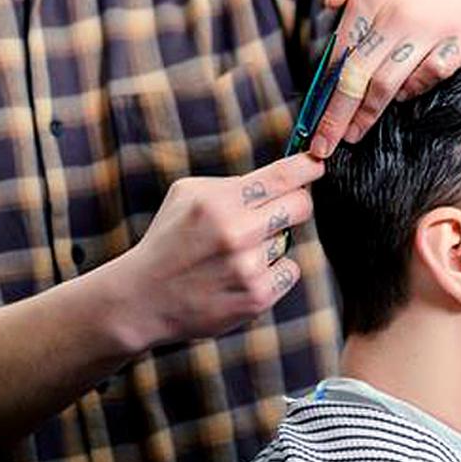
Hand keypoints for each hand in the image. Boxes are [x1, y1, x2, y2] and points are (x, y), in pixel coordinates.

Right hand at [116, 153, 324, 346]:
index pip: (282, 176)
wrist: (143, 298)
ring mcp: (248, 268)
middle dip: (296, 203)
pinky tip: (245, 274)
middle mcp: (236, 233)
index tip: (317, 163)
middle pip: (301, 206)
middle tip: (280, 209)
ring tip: (237, 253)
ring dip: (271, 243)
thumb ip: (231, 182)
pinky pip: (289, 271)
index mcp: (219, 201)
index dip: (307, 166)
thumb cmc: (169, 239)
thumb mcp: (187, 194)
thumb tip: (279, 177)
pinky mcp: (256, 298)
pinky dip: (274, 271)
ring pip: (288, 240)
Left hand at [310, 0, 460, 156]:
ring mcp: (429, 31)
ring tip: (353, 133)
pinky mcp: (459, 43)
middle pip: (359, 75)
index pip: (338, 53)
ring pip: (391, 82)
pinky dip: (412, 90)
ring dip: (368, 112)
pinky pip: (430, 76)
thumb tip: (329, 3)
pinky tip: (399, 98)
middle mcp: (397, 16)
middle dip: (337, 115)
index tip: (310, 121)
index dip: (323, 91)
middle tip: (324, 145)